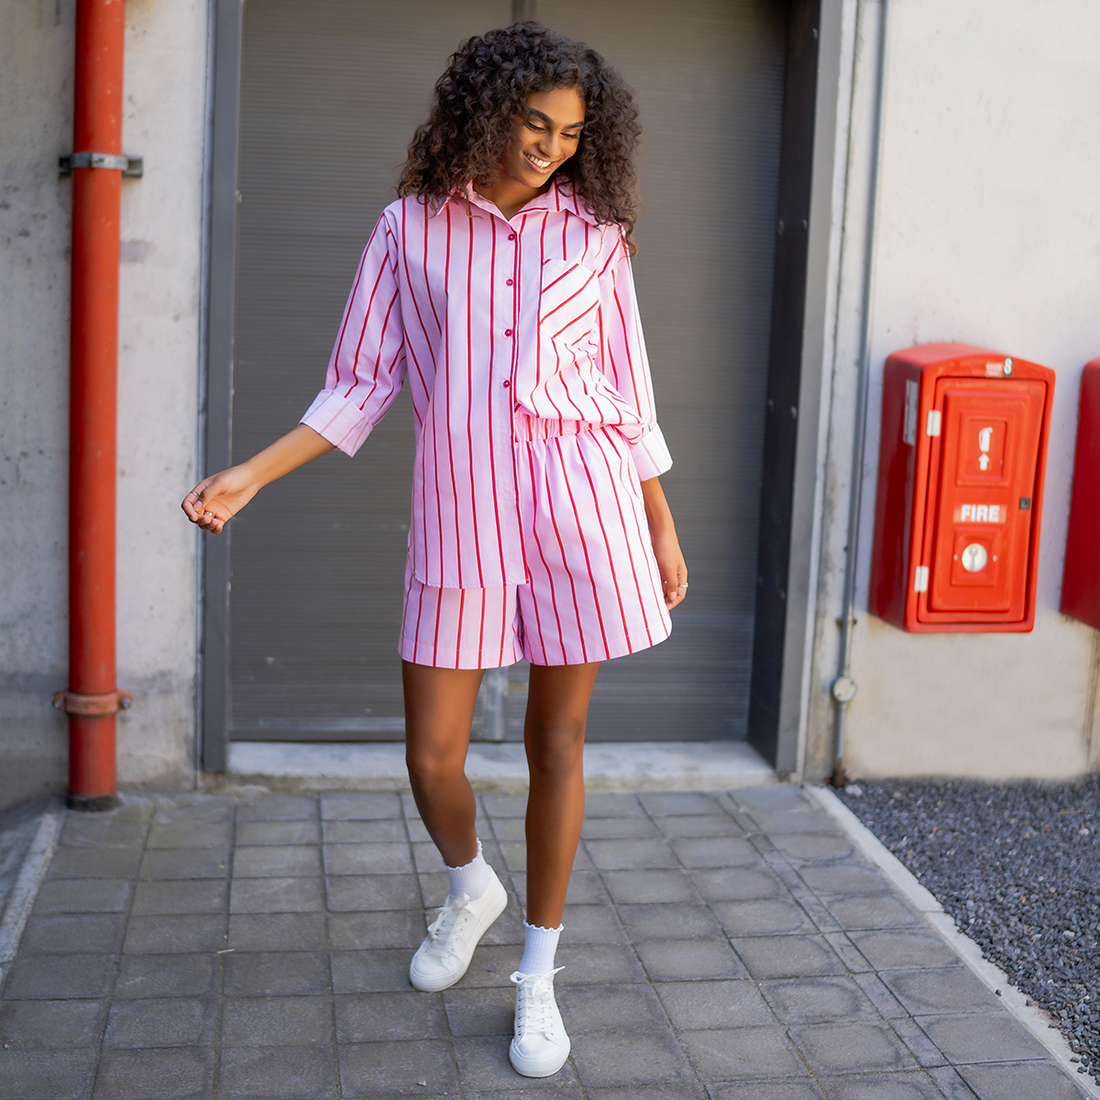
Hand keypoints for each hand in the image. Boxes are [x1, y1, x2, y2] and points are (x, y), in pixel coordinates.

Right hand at [181, 465, 259, 533]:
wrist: (251, 480)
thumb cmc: (235, 477)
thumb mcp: (220, 483)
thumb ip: (207, 494)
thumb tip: (196, 507)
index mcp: (200, 491)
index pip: (188, 504)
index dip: (188, 511)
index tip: (195, 516)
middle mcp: (206, 501)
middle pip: (194, 515)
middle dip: (198, 520)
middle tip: (208, 519)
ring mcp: (214, 509)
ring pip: (203, 522)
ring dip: (206, 526)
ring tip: (216, 523)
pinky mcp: (223, 515)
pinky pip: (215, 525)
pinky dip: (214, 529)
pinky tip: (218, 526)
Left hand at [639, 476, 687, 609]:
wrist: (660, 529)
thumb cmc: (666, 547)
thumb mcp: (669, 567)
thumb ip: (671, 584)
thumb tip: (673, 598)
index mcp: (681, 575)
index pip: (680, 595)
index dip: (672, 603)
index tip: (661, 609)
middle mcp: (675, 573)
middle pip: (671, 591)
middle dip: (663, 599)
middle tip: (652, 606)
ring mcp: (666, 568)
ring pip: (662, 585)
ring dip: (657, 592)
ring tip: (647, 598)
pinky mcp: (658, 564)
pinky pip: (656, 578)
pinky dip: (652, 584)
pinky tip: (644, 587)